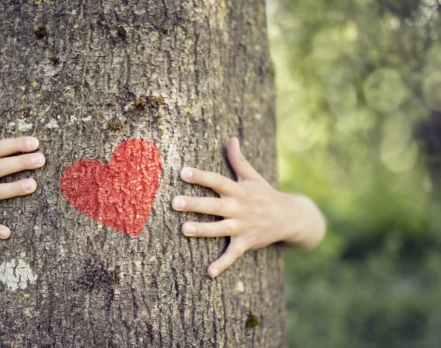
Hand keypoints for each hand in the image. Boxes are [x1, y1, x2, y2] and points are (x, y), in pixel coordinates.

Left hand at [172, 137, 324, 277]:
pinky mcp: (247, 242)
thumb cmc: (265, 194)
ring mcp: (243, 226)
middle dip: (195, 204)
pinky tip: (209, 273)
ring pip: (220, 228)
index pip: (217, 181)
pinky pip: (233, 254)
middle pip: (214, 205)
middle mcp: (239, 207)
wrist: (291, 217)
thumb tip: (231, 139)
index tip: (183, 172)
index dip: (201, 176)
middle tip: (174, 202)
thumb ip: (238, 159)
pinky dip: (222, 264)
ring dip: (203, 230)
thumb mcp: (253, 176)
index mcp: (239, 190)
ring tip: (184, 229)